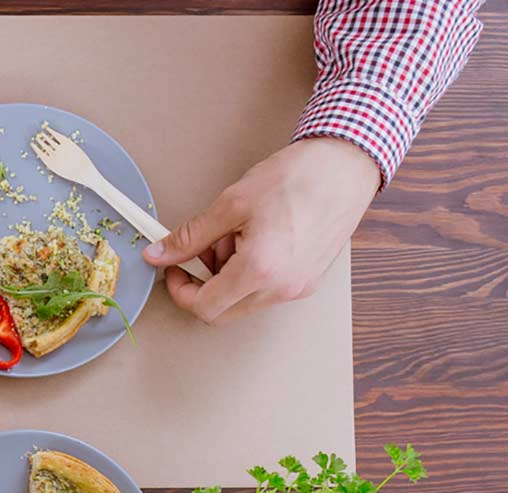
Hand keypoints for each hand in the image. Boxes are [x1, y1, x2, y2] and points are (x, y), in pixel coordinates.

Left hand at [143, 136, 379, 325]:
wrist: (347, 165)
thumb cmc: (299, 177)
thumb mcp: (232, 203)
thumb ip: (191, 236)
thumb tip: (161, 253)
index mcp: (261, 270)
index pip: (205, 308)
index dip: (181, 291)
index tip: (174, 269)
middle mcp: (282, 288)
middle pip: (223, 311)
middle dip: (204, 284)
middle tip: (206, 248)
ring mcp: (299, 287)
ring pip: (244, 302)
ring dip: (228, 276)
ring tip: (238, 235)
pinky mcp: (309, 280)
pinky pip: (267, 291)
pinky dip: (251, 274)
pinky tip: (257, 240)